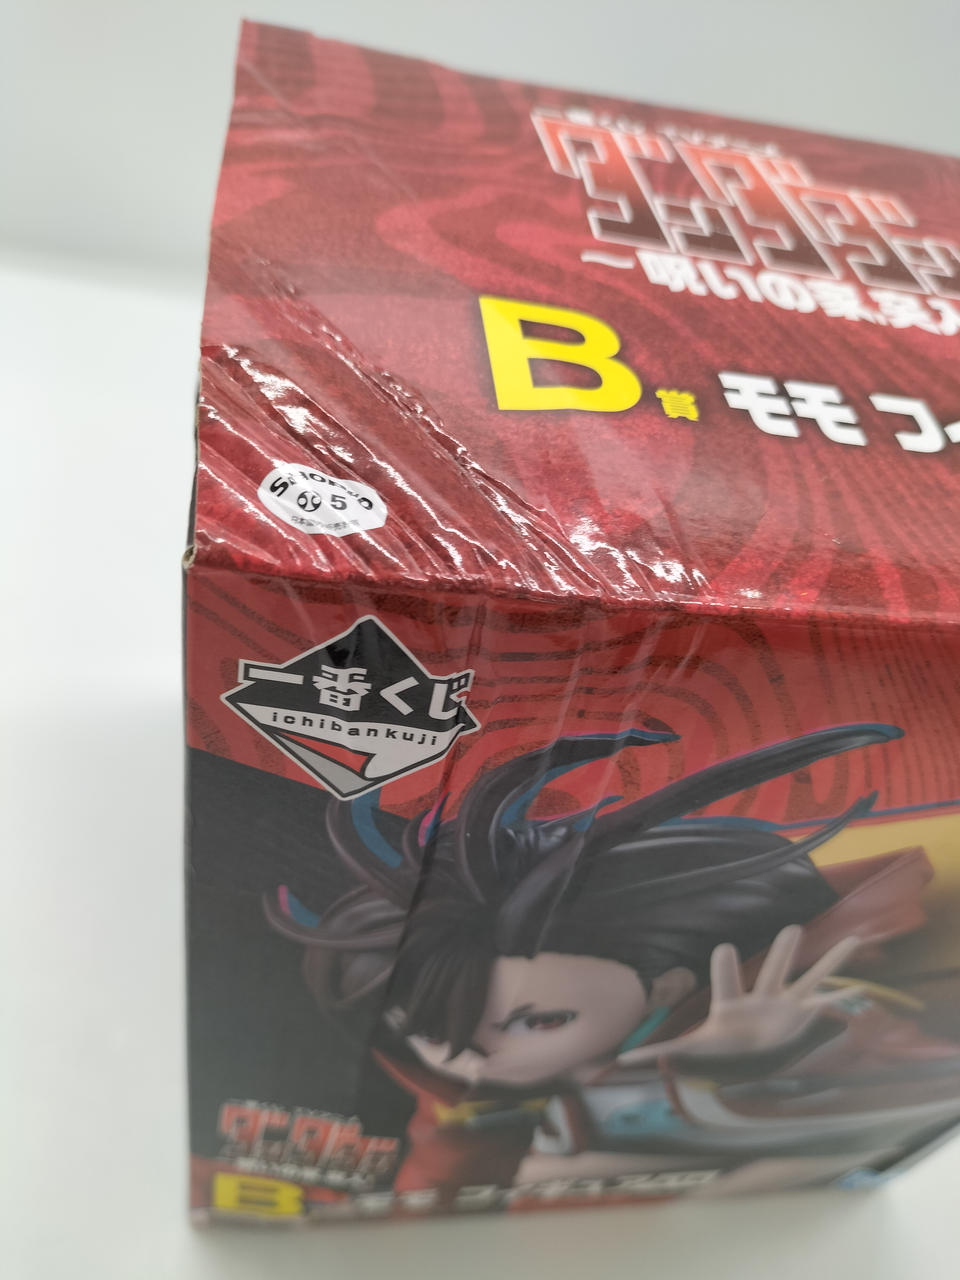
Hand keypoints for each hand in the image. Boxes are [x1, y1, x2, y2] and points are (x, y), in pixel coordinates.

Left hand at [618, 926, 863, 1065]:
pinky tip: (865, 997)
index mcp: (732, 1006)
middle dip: (782, 953)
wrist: (744, 1064)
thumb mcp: (690, 1055)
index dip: (726, 967)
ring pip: (810, 981)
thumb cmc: (718, 1054)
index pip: (727, 982)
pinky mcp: (804, 1024)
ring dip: (829, 963)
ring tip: (852, 941)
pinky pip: (829, 1011)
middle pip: (773, 971)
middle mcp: (761, 1002)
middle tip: (792, 928)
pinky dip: (846, 1007)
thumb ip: (658, 1056)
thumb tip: (619, 1061)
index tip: (726, 948)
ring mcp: (787, 1010)